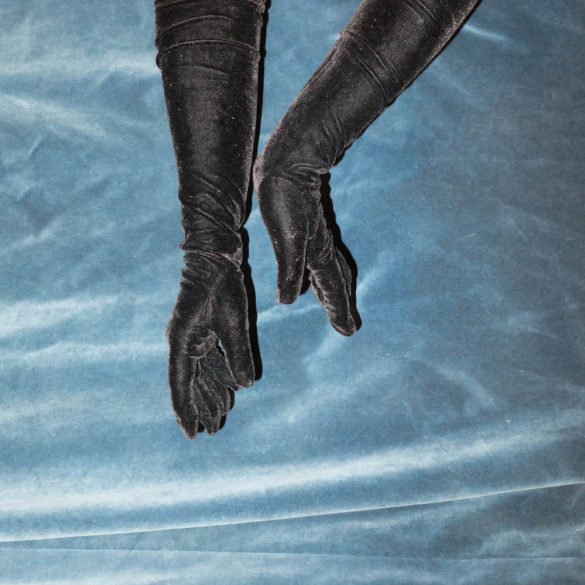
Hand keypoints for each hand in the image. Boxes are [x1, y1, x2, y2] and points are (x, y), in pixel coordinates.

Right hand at [166, 253, 253, 437]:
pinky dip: (218, 374)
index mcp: (183, 342)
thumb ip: (237, 354)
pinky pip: (208, 359)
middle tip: (214, 430)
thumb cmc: (222, 286)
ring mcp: (191, 336)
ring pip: (200, 373)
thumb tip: (245, 384)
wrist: (215, 256)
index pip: (181, 385)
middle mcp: (183, 342)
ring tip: (223, 414)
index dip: (186, 411)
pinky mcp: (202, 330)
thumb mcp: (234, 321)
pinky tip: (230, 387)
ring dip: (211, 393)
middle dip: (202, 407)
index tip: (192, 434)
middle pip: (191, 383)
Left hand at [254, 175, 355, 335]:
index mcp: (318, 253)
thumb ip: (290, 270)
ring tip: (335, 303)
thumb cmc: (286, 199)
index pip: (332, 287)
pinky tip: (313, 268)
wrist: (288, 164)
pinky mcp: (307, 224)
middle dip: (340, 303)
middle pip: (336, 280)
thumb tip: (288, 301)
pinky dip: (321, 268)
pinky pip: (320, 253)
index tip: (348, 331)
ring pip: (329, 267)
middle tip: (347, 326)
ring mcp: (316, 236)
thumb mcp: (286, 238)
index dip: (338, 309)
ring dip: (333, 288)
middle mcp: (320, 247)